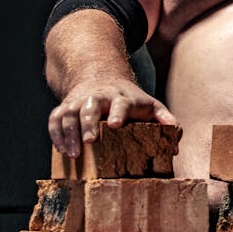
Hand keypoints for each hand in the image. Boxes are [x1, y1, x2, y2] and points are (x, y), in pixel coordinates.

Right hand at [48, 78, 177, 157]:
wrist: (101, 77)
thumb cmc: (130, 99)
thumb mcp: (150, 105)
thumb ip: (164, 120)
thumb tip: (176, 144)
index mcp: (122, 98)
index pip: (120, 103)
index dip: (118, 113)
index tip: (116, 124)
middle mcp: (98, 97)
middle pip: (90, 106)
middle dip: (89, 123)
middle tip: (90, 141)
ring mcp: (80, 101)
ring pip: (69, 112)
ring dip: (69, 133)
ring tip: (74, 154)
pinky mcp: (66, 106)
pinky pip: (55, 118)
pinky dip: (56, 134)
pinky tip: (62, 150)